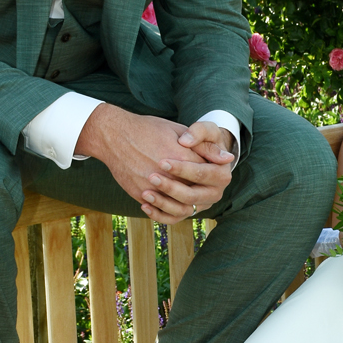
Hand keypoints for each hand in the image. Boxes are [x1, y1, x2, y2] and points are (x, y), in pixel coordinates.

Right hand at [75, 106, 230, 222]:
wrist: (115, 135)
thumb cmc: (149, 130)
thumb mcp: (179, 131)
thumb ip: (206, 146)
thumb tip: (227, 159)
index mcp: (183, 155)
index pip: (208, 174)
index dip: (210, 176)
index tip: (206, 174)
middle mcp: (169, 173)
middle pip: (195, 193)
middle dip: (197, 191)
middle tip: (194, 187)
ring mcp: (153, 186)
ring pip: (179, 207)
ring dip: (183, 204)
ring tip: (180, 197)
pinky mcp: (140, 193)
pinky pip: (159, 212)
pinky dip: (165, 212)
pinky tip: (164, 205)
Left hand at [142, 121, 234, 220]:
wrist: (195, 153)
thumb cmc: (199, 139)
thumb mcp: (205, 130)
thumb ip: (199, 132)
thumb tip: (187, 142)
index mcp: (222, 175)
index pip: (203, 174)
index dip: (183, 169)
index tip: (162, 162)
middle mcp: (214, 193)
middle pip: (193, 196)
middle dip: (171, 188)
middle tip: (151, 177)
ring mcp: (201, 204)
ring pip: (183, 210)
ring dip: (163, 204)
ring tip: (145, 193)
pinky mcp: (188, 210)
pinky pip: (173, 218)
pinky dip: (158, 215)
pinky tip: (144, 205)